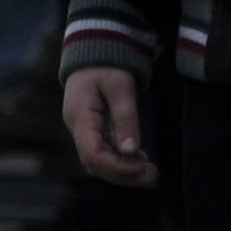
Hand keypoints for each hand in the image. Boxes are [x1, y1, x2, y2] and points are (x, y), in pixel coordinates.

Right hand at [63, 66, 154, 186]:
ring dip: (123, 171)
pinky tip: (140, 160)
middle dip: (123, 175)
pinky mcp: (92, 131)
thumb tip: (131, 152)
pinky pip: (103, 153)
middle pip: (94, 164)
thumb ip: (125, 119)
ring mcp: (83, 131)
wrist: (94, 53)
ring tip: (150, 172)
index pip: (93, 154)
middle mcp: (77, 129)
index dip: (117, 167)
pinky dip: (121, 160)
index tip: (143, 168)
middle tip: (153, 177)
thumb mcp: (120, 88)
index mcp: (80, 118)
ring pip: (98, 162)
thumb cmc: (107, 66)